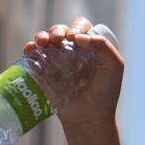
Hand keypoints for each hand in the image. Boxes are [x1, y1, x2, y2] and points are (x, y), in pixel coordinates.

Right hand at [24, 17, 123, 137]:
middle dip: (57, 30)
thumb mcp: (114, 68)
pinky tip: (31, 50)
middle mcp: (72, 51)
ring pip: (45, 40)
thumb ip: (104, 47)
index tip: (74, 37)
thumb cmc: (105, 93)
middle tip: (58, 40)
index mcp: (90, 47)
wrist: (89, 117)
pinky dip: (29, 49)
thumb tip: (78, 37)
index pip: (81, 27)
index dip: (76, 27)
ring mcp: (56, 60)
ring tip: (44, 43)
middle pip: (60, 30)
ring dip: (42, 36)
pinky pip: (33, 55)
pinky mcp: (43, 71)